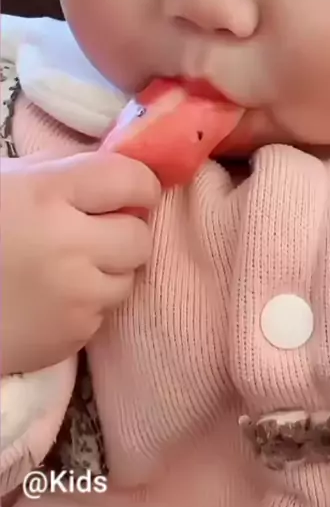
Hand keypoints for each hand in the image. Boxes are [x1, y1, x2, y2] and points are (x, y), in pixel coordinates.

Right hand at [0, 151, 159, 375]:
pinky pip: (103, 314)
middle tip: (99, 231)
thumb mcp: (9, 179)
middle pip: (139, 236)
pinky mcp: (71, 337)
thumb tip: (118, 170)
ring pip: (127, 278)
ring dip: (108, 270)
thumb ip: (64, 170)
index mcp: (47, 193)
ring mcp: (73, 296)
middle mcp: (68, 244)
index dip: (139, 184)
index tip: (132, 190)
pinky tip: (52, 296)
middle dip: (125, 231)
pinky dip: (86, 304)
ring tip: (68, 266)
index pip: (130, 180)